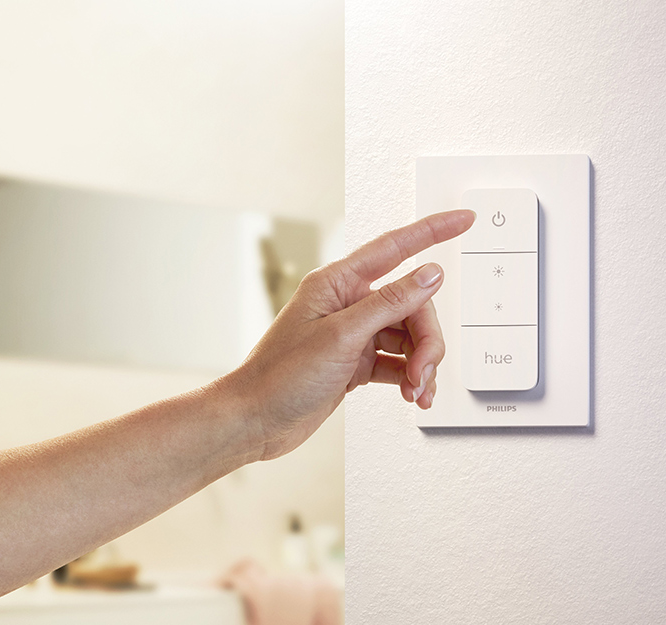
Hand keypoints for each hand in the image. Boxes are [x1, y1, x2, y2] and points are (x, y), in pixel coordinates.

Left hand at [223, 210, 475, 460]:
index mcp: (336, 284)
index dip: (431, 231)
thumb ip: (389, 304)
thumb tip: (428, 274)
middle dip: (427, 339)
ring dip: (421, 364)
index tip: (462, 219)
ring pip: (408, 336)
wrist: (255, 420)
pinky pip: (398, 361)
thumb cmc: (279, 377)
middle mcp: (346, 305)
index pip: (394, 248)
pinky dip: (410, 377)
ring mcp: (352, 335)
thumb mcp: (341, 337)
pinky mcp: (355, 363)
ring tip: (416, 390)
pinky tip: (412, 394)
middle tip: (424, 370)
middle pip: (411, 305)